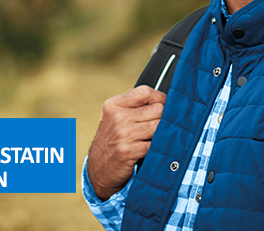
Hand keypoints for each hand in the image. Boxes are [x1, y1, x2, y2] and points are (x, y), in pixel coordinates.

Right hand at [87, 85, 166, 200]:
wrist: (98, 171)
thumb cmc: (112, 142)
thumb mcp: (115, 118)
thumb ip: (134, 107)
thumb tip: (164, 101)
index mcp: (114, 105)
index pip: (145, 92)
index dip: (160, 98)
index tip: (165, 105)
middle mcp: (118, 117)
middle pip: (157, 109)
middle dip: (164, 118)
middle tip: (161, 126)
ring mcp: (123, 134)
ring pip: (159, 126)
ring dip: (162, 133)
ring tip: (156, 138)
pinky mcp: (129, 151)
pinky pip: (155, 143)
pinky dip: (158, 147)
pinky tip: (152, 150)